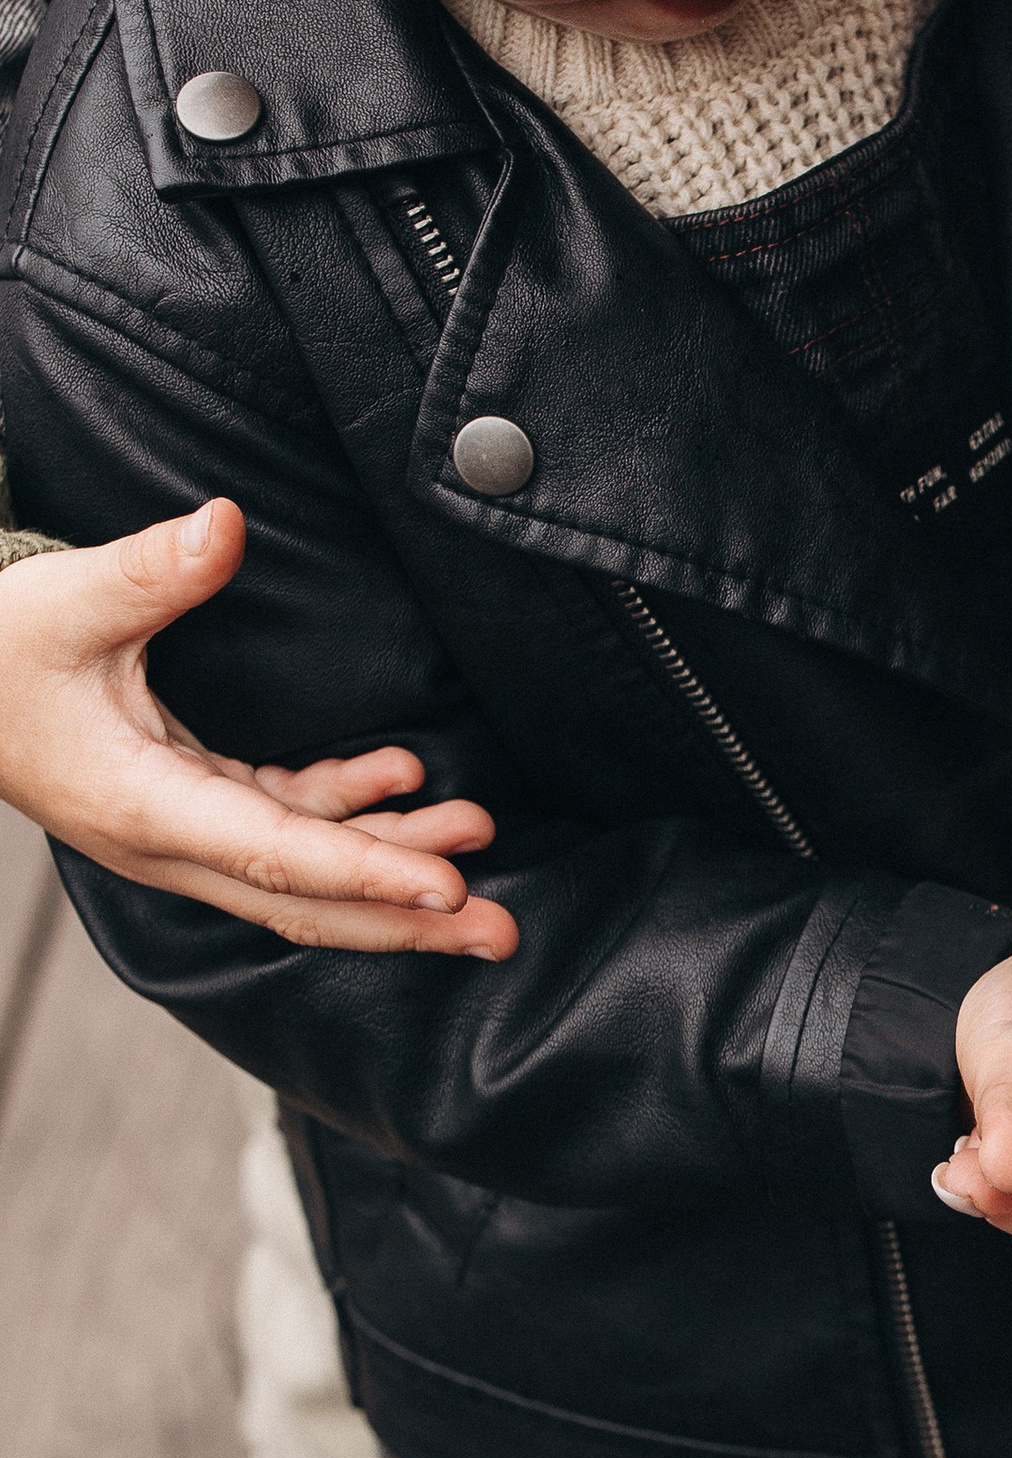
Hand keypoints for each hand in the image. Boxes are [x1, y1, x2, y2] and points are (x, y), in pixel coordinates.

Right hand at [0, 504, 517, 954]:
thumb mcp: (65, 601)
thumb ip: (151, 571)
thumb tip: (223, 526)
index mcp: (141, 806)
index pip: (275, 854)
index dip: (367, 873)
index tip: (448, 888)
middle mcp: (167, 840)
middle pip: (306, 899)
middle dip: (407, 919)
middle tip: (500, 931)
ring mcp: (180, 830)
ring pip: (304, 871)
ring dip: (393, 860)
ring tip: (478, 834)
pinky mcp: (190, 804)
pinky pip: (283, 825)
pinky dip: (347, 811)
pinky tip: (404, 776)